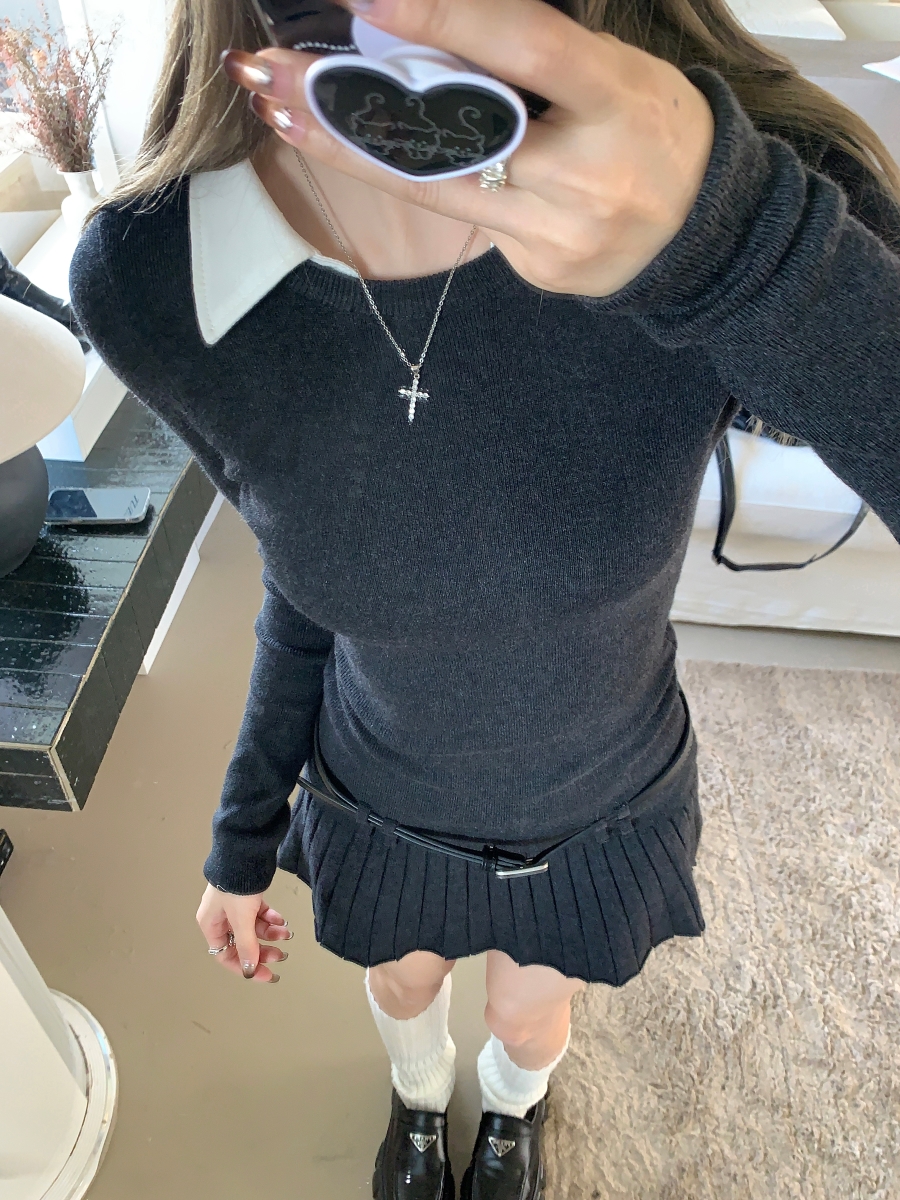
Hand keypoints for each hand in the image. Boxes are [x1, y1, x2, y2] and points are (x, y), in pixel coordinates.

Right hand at [196, 883, 291, 982]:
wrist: (244, 854)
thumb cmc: (236, 887)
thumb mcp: (241, 919)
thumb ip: (246, 946)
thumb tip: (250, 971)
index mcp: (211, 925)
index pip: (226, 955)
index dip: (246, 967)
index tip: (266, 974)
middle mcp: (220, 918)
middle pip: (242, 943)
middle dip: (262, 950)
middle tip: (281, 955)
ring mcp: (234, 907)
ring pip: (253, 928)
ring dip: (270, 933)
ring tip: (286, 933)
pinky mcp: (247, 897)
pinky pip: (259, 914)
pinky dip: (270, 918)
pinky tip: (282, 920)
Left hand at [221, 0, 714, 296]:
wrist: (704, 235)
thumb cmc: (652, 128)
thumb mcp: (611, 70)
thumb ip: (530, 55)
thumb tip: (420, 33)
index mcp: (617, 100)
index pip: (523, 48)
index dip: (442, 20)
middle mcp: (586, 175)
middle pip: (453, 139)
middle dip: (350, 106)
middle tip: (270, 76)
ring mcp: (559, 235)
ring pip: (438, 188)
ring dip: (349, 149)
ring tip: (281, 112)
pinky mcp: (539, 270)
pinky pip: (470, 217)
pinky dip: (423, 181)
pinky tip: (376, 152)